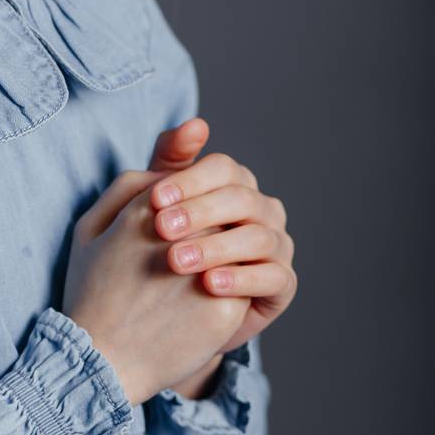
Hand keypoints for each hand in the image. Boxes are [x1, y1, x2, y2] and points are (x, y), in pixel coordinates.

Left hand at [149, 141, 296, 356]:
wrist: (162, 311)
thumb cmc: (157, 246)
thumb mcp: (155, 201)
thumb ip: (170, 158)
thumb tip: (197, 123)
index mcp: (234, 184)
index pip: (223, 168)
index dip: (189, 180)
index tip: (153, 199)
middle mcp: (261, 210)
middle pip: (242, 199)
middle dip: (199, 212)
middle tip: (161, 229)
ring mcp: (276, 247)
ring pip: (259, 237)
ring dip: (217, 247)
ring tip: (177, 261)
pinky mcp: (281, 286)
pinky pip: (275, 277)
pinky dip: (242, 279)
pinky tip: (210, 285)